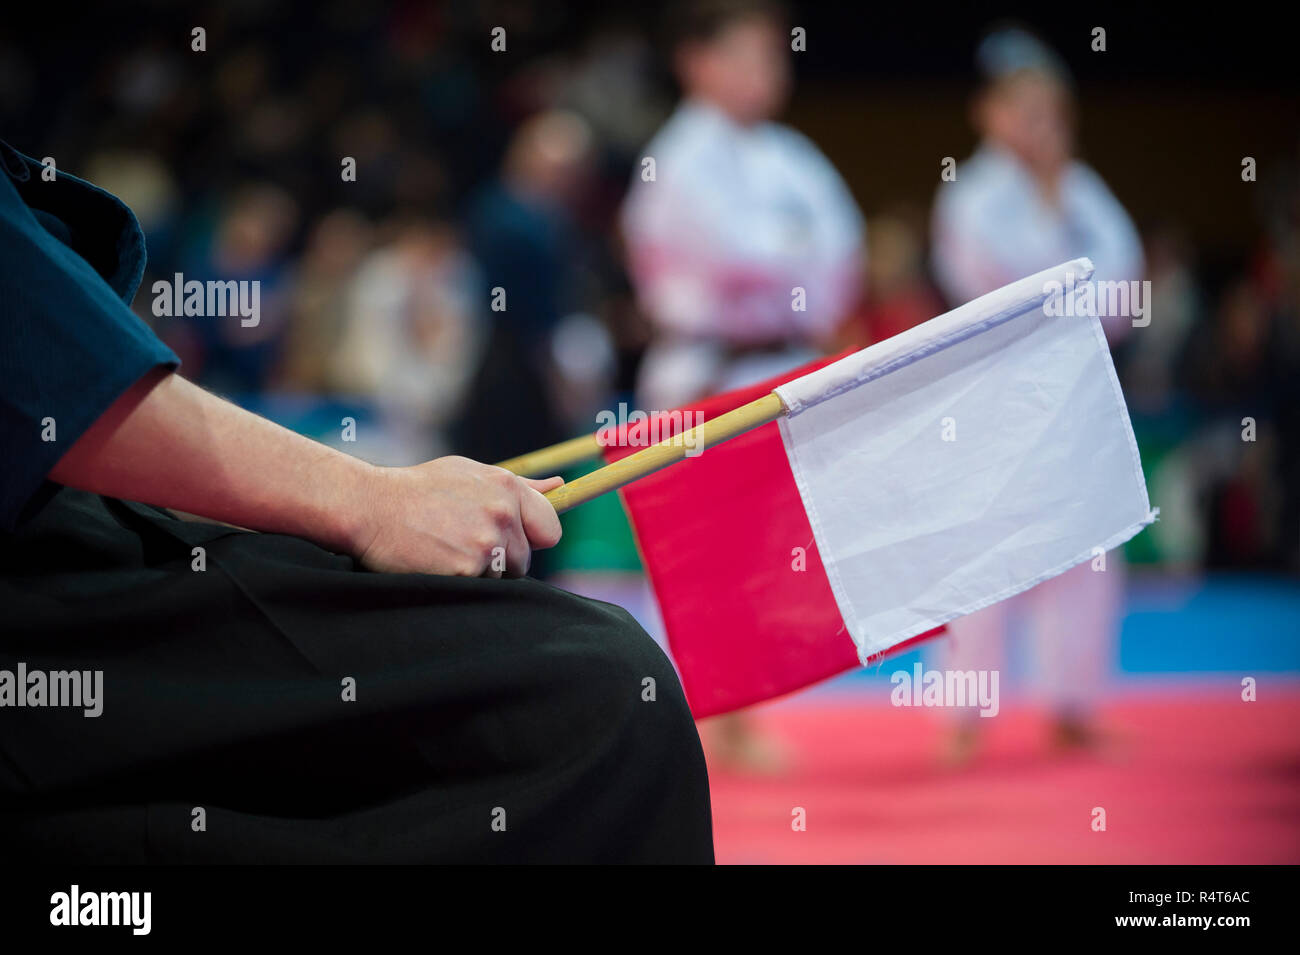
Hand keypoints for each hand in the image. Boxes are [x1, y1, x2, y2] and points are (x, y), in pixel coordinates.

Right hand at [351, 456, 562, 576]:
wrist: (371, 506)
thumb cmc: (419, 490)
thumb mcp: (469, 474)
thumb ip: (518, 486)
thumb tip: (560, 486)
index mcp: (507, 487)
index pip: (550, 528)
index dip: (534, 540)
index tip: (516, 541)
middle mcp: (503, 513)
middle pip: (525, 559)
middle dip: (502, 560)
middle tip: (463, 544)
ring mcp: (486, 543)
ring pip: (502, 577)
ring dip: (480, 573)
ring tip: (446, 549)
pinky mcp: (467, 570)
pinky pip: (478, 589)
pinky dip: (460, 582)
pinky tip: (436, 562)